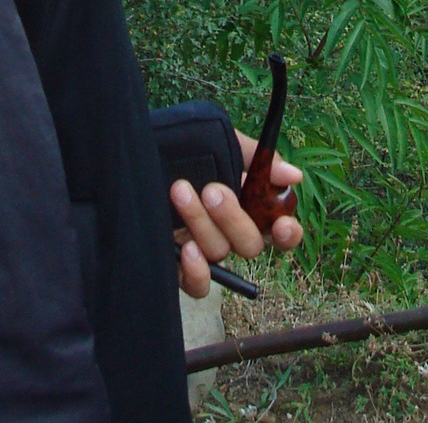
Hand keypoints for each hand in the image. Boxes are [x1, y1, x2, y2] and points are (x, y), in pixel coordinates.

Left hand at [170, 129, 303, 298]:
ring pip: (220, 254)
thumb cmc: (181, 145)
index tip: (282, 223)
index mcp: (246, 204)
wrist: (133, 151)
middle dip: (234, 217)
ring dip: (202, 224)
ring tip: (179, 192)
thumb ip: (257, 158)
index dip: (287, 233)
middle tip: (212, 190)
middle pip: (250, 244)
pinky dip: (198, 272)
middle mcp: (228, 231)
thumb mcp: (220, 141)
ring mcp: (204, 249)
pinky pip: (199, 285)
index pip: (278, 230)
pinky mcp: (179, 265)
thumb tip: (294, 176)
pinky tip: (186, 249)